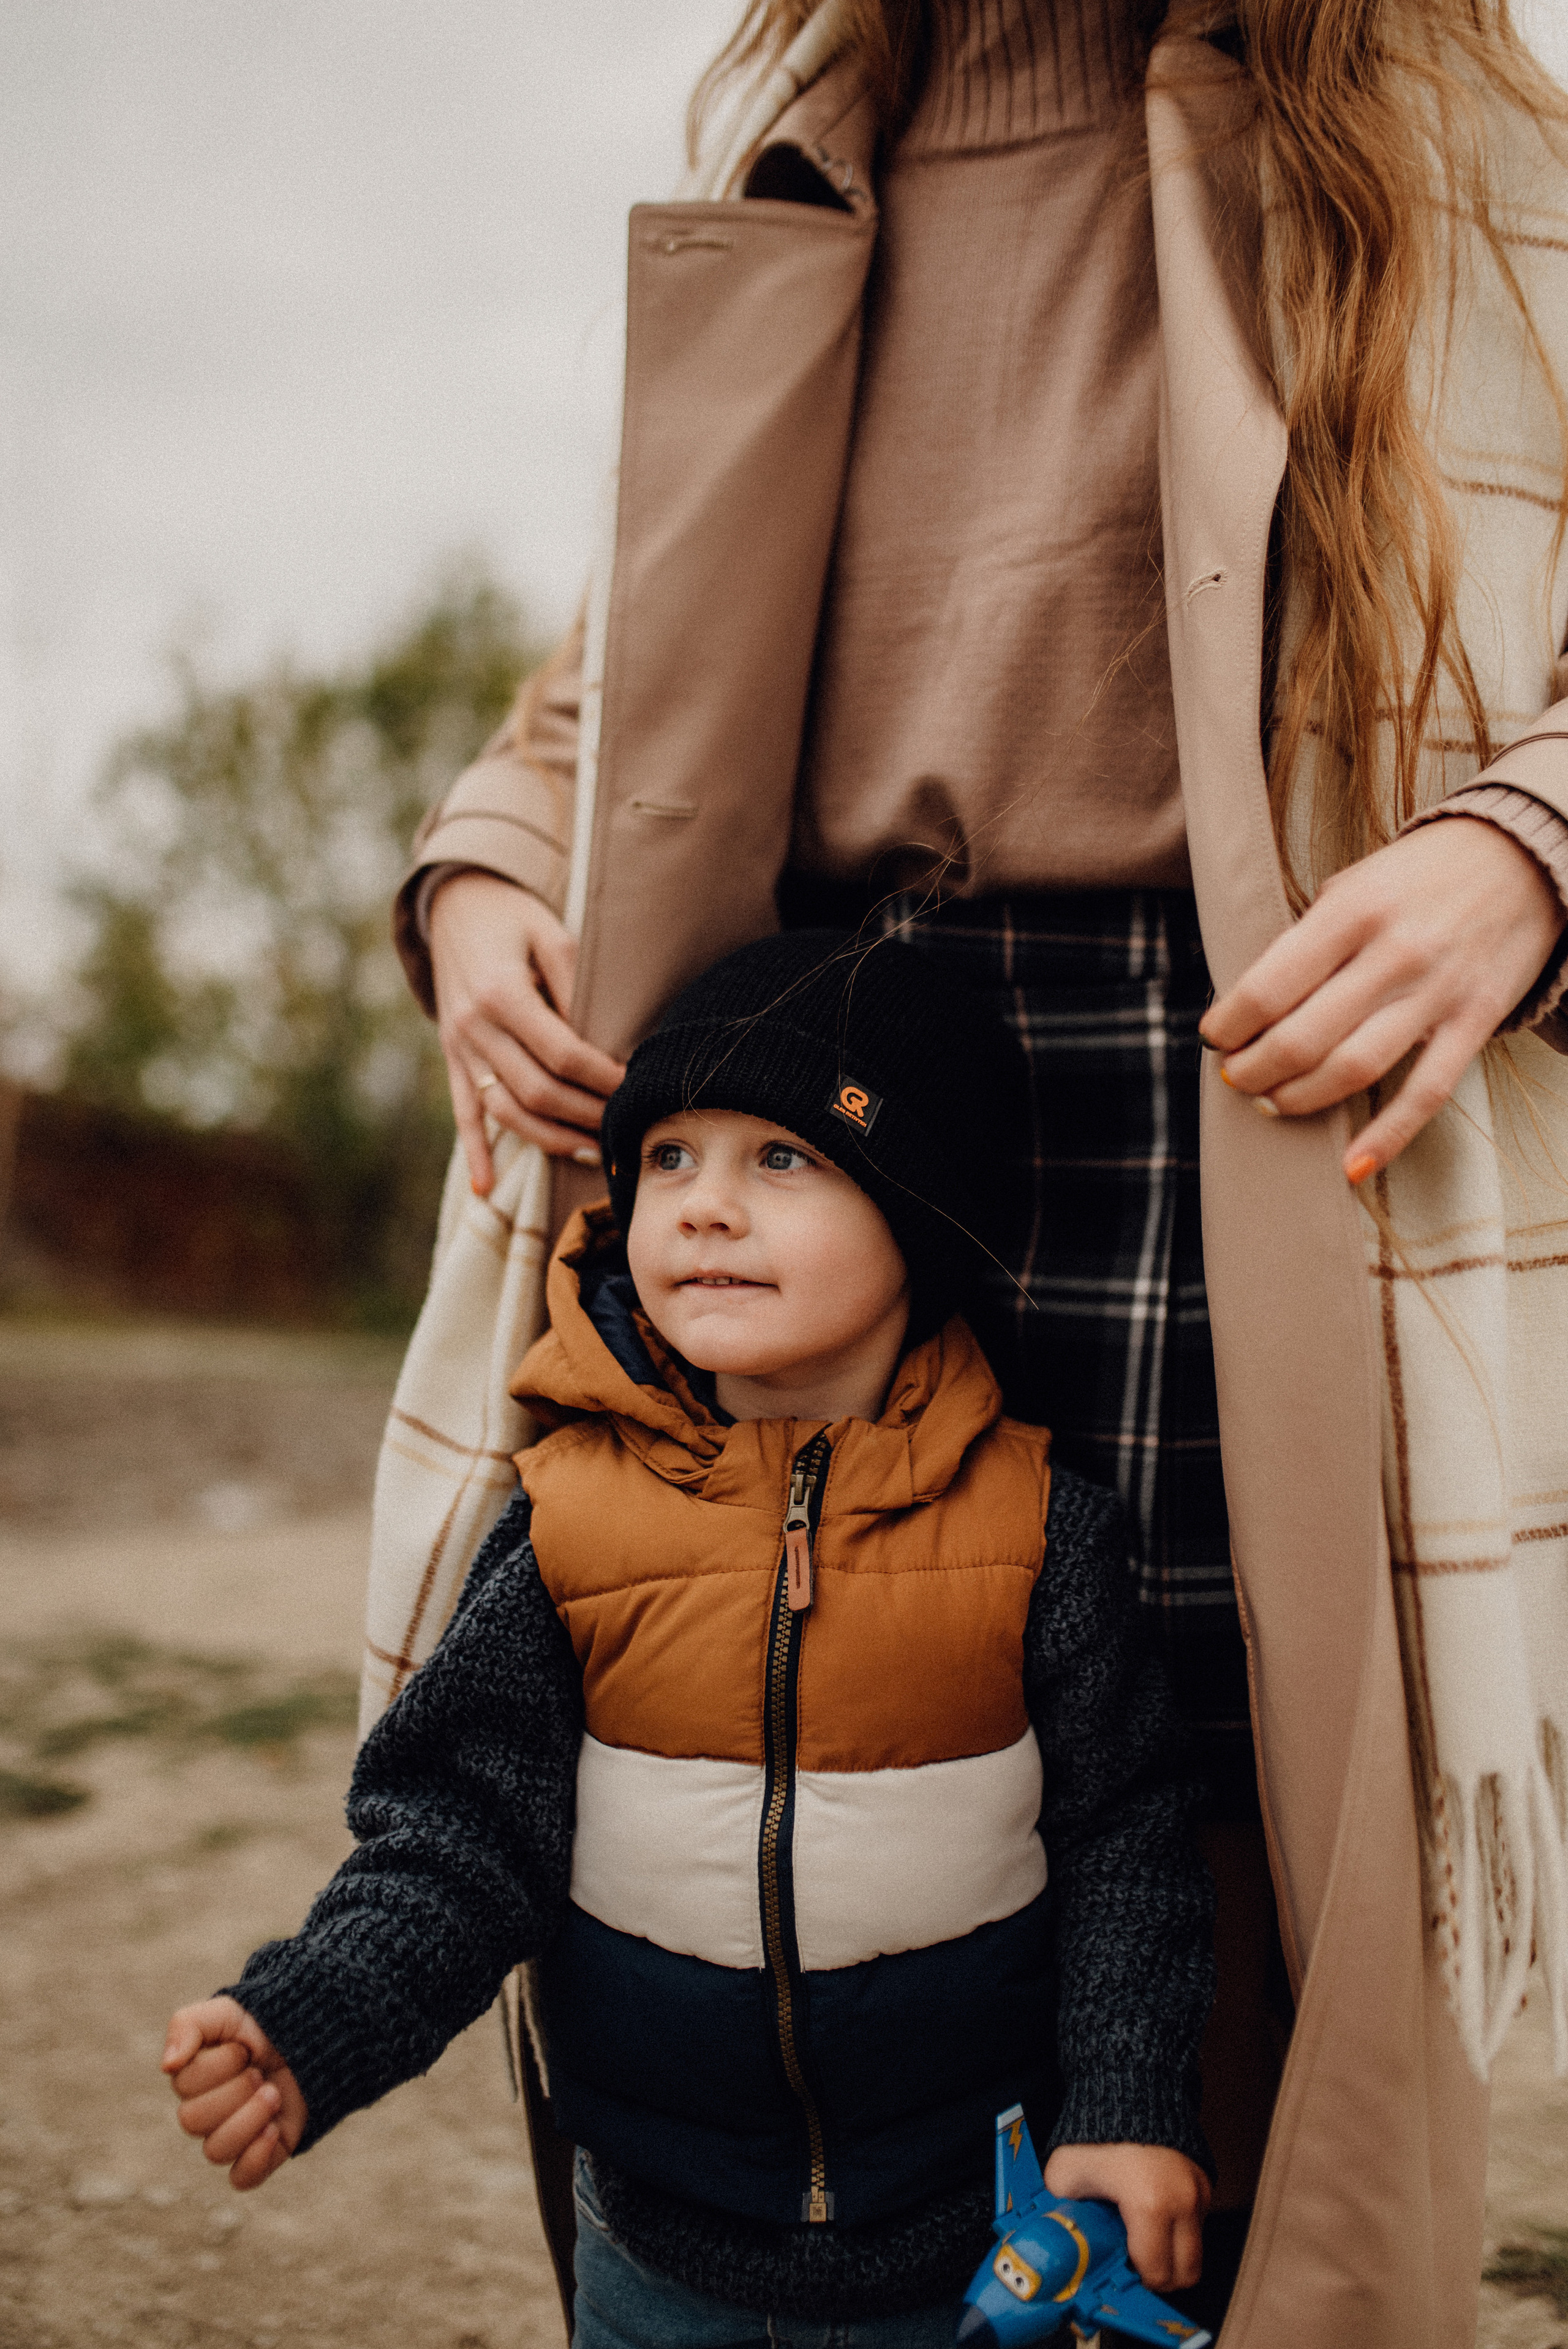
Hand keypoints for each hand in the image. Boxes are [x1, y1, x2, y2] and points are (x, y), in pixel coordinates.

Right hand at [163, 1996, 307, 2189]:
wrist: (313, 2037)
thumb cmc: (262, 2024)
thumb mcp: (224, 2012)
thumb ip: (187, 2026)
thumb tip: (167, 2064)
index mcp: (192, 2081)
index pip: (185, 2088)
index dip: (217, 2066)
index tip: (244, 2047)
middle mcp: (207, 2113)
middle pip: (194, 2122)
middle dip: (234, 2091)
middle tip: (259, 2073)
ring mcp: (234, 2135)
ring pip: (215, 2151)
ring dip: (248, 2118)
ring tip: (273, 2094)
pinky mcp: (261, 2154)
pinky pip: (241, 2179)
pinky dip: (254, 2159)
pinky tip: (273, 2130)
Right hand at [428, 871, 626, 1195]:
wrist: (453, 903)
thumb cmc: (513, 918)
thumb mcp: (550, 934)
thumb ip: (575, 986)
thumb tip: (607, 1044)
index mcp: (501, 994)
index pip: (561, 1053)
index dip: (603, 1077)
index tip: (636, 1085)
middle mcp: (474, 1027)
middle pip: (536, 1091)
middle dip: (586, 1114)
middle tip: (626, 1123)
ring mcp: (458, 1048)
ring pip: (505, 1112)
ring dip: (550, 1138)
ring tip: (593, 1151)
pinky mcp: (452, 1059)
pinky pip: (463, 1115)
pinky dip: (476, 1153)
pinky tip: (488, 1188)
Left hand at [1042, 2142, 1208, 2291]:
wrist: (1129, 2084)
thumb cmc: (1097, 2128)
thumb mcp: (1066, 2175)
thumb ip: (1064, 2215)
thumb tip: (1059, 2245)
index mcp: (1150, 2205)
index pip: (1156, 2273)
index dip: (1134, 2278)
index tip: (1118, 2269)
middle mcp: (1184, 2202)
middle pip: (1185, 2273)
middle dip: (1159, 2275)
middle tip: (1133, 2261)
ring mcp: (1199, 2191)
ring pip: (1194, 2249)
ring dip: (1170, 2251)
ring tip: (1139, 2231)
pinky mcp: (1205, 2180)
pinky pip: (1197, 2222)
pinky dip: (1178, 2227)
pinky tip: (1151, 2209)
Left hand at [1200, 818, 1564, 1183]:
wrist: (1520, 856)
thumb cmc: (1417, 875)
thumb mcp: (1352, 885)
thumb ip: (1308, 940)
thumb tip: (1253, 1004)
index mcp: (1352, 911)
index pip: (1269, 987)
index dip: (1229, 1025)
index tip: (1215, 1037)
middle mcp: (1393, 953)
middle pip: (1303, 1038)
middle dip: (1254, 1070)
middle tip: (1236, 1077)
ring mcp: (1437, 992)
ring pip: (1354, 1069)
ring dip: (1299, 1099)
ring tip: (1271, 1103)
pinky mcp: (1474, 1022)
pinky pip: (1426, 1093)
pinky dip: (1387, 1136)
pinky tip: (1351, 1165)